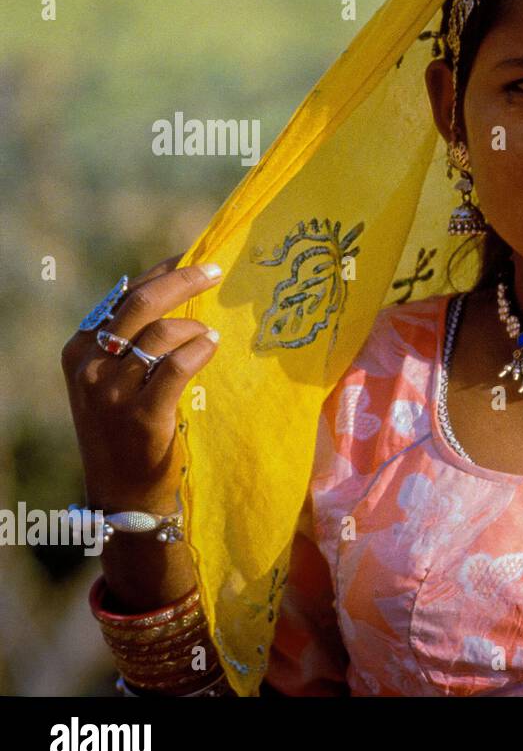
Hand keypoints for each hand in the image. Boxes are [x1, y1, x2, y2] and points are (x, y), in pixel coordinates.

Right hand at [61, 254, 222, 511]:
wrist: (123, 492)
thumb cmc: (126, 429)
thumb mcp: (112, 380)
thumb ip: (128, 340)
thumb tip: (166, 287)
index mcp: (79, 349)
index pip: (123, 295)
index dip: (161, 272)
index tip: (191, 258)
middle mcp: (90, 366)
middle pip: (142, 303)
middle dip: (183, 279)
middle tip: (215, 269)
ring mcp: (112, 391)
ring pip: (163, 332)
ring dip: (195, 327)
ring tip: (209, 336)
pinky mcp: (142, 415)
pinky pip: (178, 366)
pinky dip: (199, 350)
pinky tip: (211, 348)